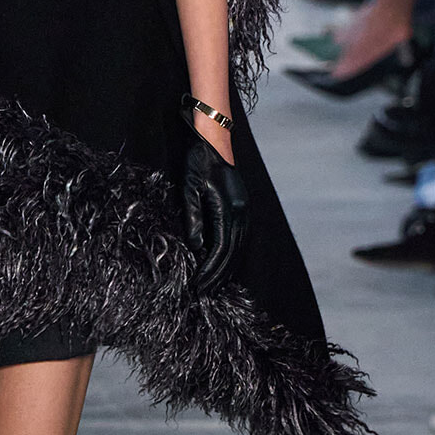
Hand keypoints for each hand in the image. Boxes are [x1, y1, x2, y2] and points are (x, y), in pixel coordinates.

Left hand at [177, 118, 248, 292]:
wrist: (214, 141)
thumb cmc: (198, 163)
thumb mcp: (189, 190)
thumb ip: (193, 219)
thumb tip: (196, 248)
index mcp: (229, 209)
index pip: (219, 249)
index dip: (209, 270)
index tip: (198, 285)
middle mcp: (242, 213)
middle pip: (232, 254)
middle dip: (218, 276)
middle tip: (204, 294)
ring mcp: (245, 211)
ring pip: (238, 249)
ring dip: (227, 270)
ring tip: (214, 286)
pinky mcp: (243, 208)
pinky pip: (240, 240)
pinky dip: (232, 256)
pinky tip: (224, 265)